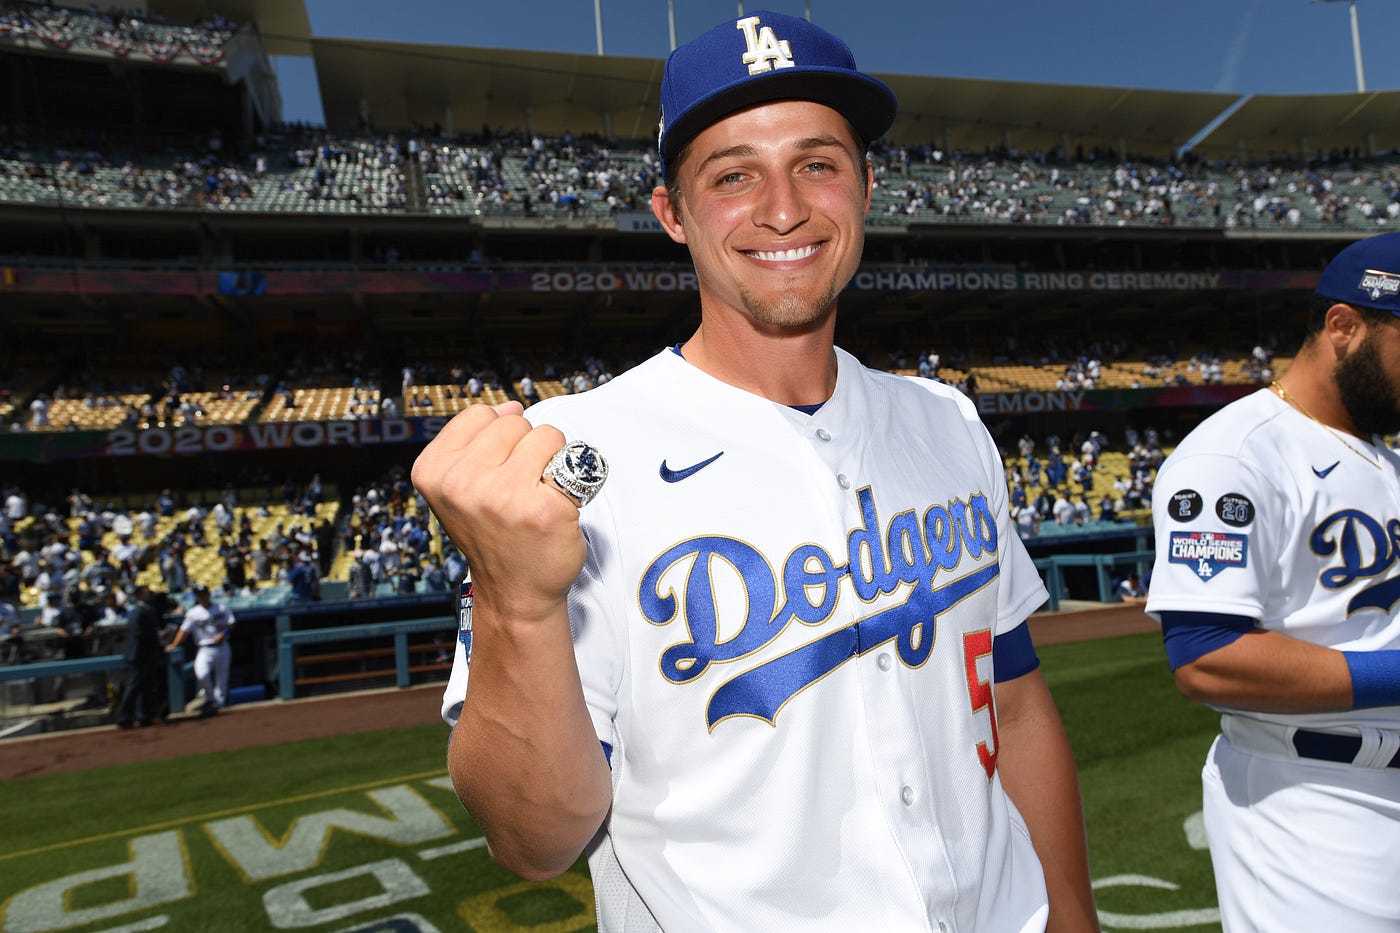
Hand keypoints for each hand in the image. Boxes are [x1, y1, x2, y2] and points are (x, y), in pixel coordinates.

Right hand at [412, 402, 585, 623]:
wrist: (515, 592)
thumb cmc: (493, 536)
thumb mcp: (460, 487)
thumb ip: (476, 442)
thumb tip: (510, 405)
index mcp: (433, 472)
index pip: (479, 415)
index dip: (498, 440)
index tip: (494, 473)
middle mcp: (462, 483)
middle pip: (514, 422)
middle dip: (524, 448)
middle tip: (518, 490)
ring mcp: (503, 496)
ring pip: (545, 435)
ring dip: (550, 461)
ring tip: (536, 496)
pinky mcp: (544, 508)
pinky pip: (571, 460)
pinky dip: (572, 482)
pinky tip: (555, 510)